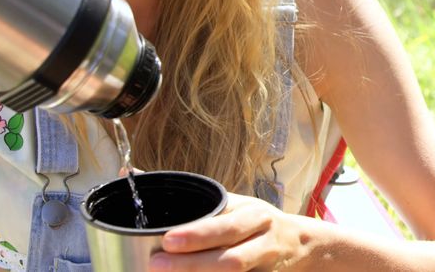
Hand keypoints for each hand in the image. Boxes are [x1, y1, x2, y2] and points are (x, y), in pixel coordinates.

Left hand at [150, 193, 304, 271]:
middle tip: (159, 263)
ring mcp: (266, 259)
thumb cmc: (255, 223)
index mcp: (249, 211)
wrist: (302, 245)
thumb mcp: (231, 205)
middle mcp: (260, 234)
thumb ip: (191, 198)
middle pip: (229, 251)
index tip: (166, 238)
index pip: (222, 221)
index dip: (196, 232)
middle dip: (194, 259)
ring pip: (236, 268)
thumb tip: (132, 173)